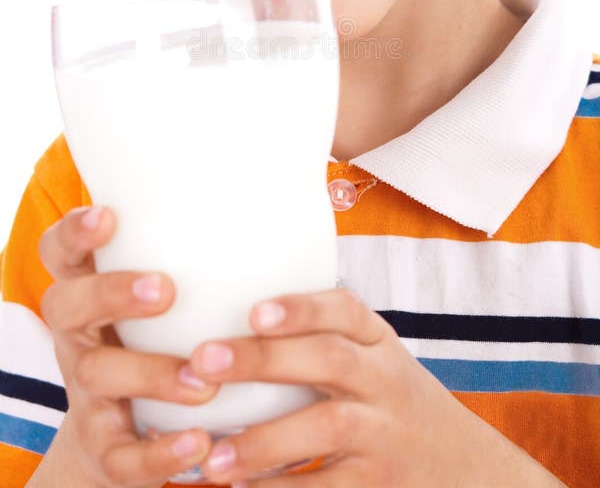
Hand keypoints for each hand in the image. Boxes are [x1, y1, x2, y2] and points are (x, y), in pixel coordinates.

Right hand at [36, 206, 214, 486]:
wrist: (122, 433)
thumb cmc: (159, 339)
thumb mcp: (160, 300)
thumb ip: (195, 259)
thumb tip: (275, 208)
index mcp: (88, 289)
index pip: (61, 251)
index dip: (75, 232)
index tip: (109, 215)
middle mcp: (78, 335)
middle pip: (67, 305)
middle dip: (112, 293)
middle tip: (165, 289)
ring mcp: (86, 390)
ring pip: (97, 375)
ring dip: (151, 373)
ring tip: (203, 382)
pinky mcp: (103, 445)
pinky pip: (121, 453)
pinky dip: (159, 452)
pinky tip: (199, 443)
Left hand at [187, 288, 563, 485]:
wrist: (461, 465)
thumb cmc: (388, 400)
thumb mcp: (371, 358)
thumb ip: (317, 338)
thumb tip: (221, 319)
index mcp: (377, 341)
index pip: (345, 310)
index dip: (301, 308)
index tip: (254, 311)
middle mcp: (384, 379)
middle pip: (329, 359)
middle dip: (264, 359)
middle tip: (204, 361)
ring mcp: (385, 433)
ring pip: (327, 427)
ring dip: (266, 441)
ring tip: (214, 455)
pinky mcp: (380, 485)